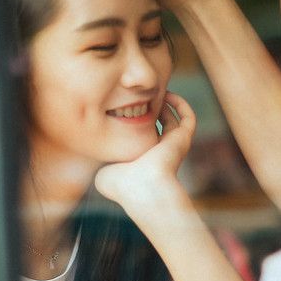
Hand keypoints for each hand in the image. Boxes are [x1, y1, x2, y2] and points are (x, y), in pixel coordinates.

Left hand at [94, 92, 195, 216]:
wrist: (143, 189)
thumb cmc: (121, 184)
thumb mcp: (102, 173)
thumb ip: (99, 160)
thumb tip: (93, 151)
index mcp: (143, 158)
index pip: (141, 137)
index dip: (134, 121)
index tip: (122, 106)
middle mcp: (160, 151)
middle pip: (158, 126)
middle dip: (151, 109)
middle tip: (139, 94)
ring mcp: (173, 145)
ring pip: (174, 120)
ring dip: (166, 104)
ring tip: (154, 91)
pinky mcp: (183, 139)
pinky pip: (188, 118)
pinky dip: (181, 104)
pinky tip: (168, 94)